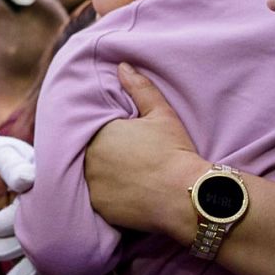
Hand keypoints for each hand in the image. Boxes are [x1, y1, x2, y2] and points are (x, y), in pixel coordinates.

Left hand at [83, 64, 209, 240]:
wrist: (186, 195)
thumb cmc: (174, 151)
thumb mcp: (160, 114)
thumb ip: (139, 88)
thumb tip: (122, 66)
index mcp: (98, 132)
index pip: (92, 130)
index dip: (107, 135)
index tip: (123, 140)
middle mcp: (88, 158)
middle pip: (89, 153)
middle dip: (102, 154)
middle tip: (126, 159)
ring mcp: (92, 185)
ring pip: (91, 176)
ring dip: (102, 175)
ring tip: (126, 176)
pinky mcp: (99, 207)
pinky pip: (98, 199)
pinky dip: (109, 196)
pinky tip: (127, 193)